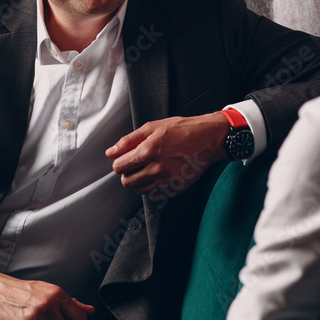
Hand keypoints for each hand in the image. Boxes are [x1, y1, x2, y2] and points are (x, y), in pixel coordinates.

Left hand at [106, 113, 229, 194]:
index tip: (125, 159)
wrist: (209, 138)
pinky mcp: (175, 188)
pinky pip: (155, 193)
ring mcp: (166, 180)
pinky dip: (154, 185)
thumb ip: (129, 140)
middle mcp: (156, 168)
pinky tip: (161, 173)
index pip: (119, 167)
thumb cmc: (182, 129)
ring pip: (139, 190)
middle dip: (128, 173)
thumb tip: (111, 152)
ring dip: (140, 180)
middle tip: (137, 163)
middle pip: (126, 182)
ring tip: (149, 167)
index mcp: (147, 151)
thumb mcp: (153, 127)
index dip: (119, 162)